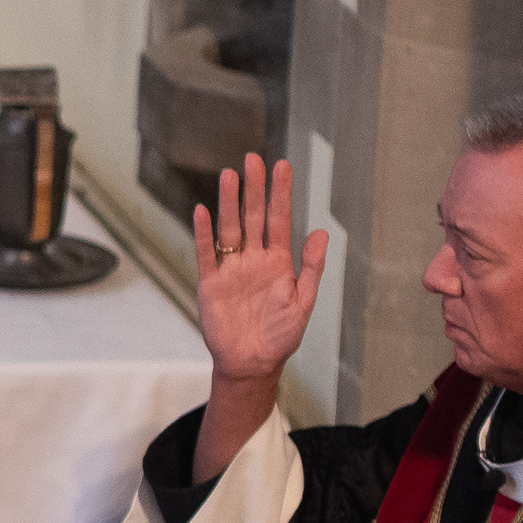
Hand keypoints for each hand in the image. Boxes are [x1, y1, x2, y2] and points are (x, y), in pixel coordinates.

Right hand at [192, 154, 327, 384]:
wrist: (252, 362)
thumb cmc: (280, 336)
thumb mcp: (304, 302)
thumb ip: (311, 268)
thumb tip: (319, 233)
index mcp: (278, 262)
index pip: (279, 220)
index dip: (280, 193)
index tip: (282, 166)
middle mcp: (253, 260)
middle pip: (252, 217)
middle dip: (254, 188)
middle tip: (253, 159)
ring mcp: (231, 270)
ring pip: (229, 229)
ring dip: (229, 203)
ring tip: (230, 176)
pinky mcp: (211, 284)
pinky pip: (206, 254)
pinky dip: (204, 233)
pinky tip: (203, 211)